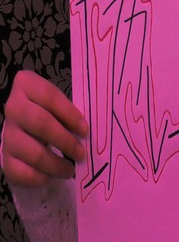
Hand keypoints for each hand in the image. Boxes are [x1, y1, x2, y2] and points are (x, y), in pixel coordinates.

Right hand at [2, 70, 87, 186]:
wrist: (27, 120)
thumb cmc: (52, 108)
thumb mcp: (60, 102)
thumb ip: (70, 113)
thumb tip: (86, 135)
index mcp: (27, 84)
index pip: (50, 97)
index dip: (70, 114)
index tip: (85, 130)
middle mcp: (13, 107)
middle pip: (40, 123)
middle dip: (65, 141)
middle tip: (81, 153)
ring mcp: (6, 132)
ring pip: (30, 151)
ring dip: (54, 164)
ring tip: (70, 169)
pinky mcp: (3, 155)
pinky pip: (16, 171)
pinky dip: (36, 178)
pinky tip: (50, 177)